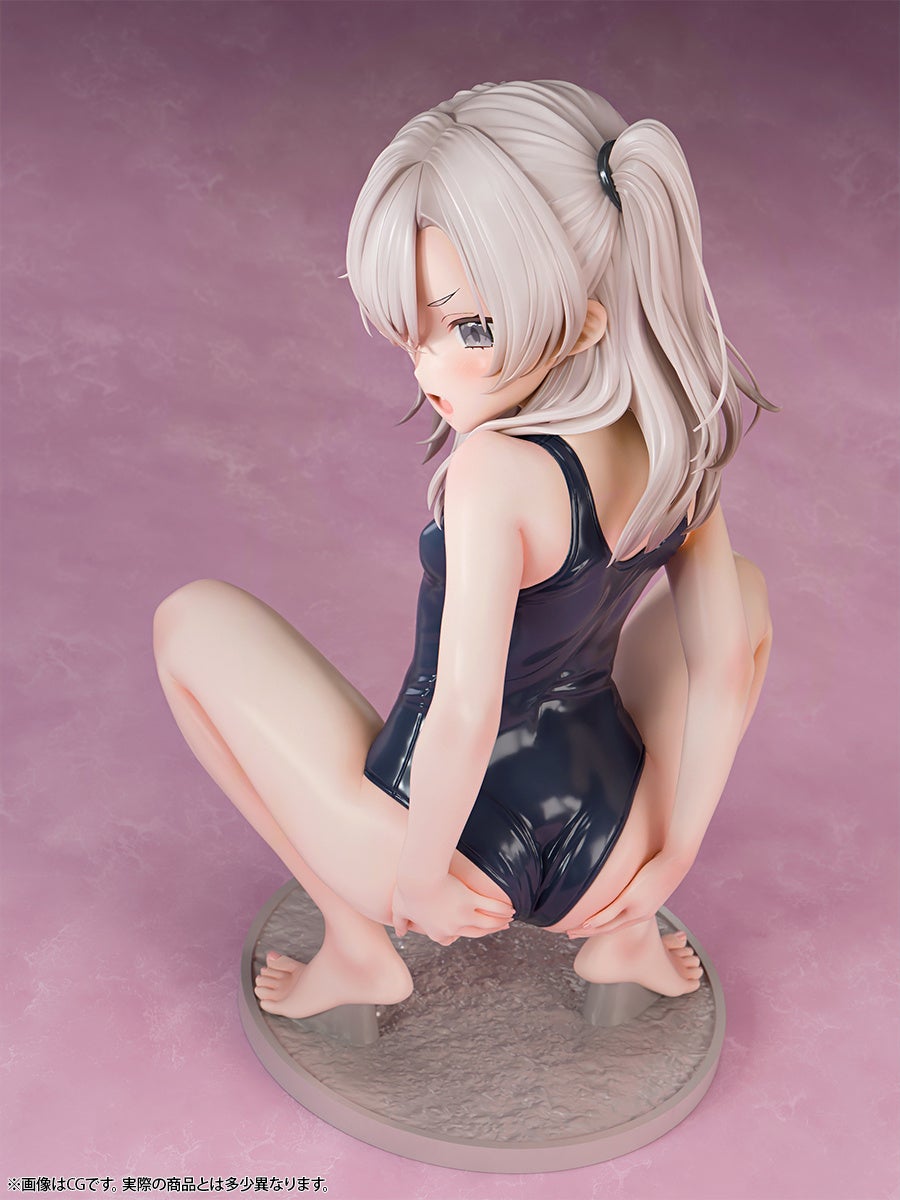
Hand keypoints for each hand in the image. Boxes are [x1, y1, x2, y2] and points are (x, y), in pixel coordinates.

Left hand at [392, 874, 514, 945]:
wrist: (419, 879)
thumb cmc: (407, 892)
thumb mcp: (399, 910)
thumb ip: (400, 923)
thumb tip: (400, 933)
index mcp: (436, 932)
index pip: (447, 939)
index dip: (454, 935)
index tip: (460, 929)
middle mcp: (453, 927)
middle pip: (475, 932)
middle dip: (489, 930)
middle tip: (501, 927)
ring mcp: (464, 915)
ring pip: (487, 923)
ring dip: (500, 922)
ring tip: (509, 918)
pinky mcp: (471, 901)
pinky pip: (491, 908)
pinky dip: (502, 909)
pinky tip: (510, 908)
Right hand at [568, 851, 691, 937]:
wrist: (675, 861)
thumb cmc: (664, 867)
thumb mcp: (650, 882)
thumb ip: (637, 885)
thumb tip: (625, 877)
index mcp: (644, 912)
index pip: (618, 924)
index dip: (601, 928)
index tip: (586, 928)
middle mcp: (639, 915)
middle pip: (610, 930)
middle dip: (589, 933)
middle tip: (572, 934)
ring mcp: (635, 908)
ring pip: (608, 925)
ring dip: (588, 930)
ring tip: (572, 931)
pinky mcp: (631, 898)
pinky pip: (610, 913)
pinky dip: (596, 920)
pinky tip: (584, 922)